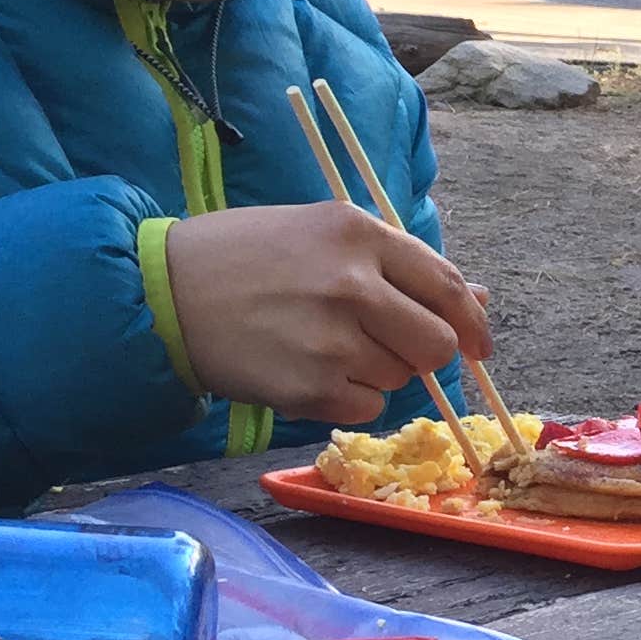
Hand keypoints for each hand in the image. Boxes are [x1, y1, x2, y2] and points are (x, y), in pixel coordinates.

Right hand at [162, 202, 488, 424]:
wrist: (160, 293)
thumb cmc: (242, 257)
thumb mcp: (320, 235)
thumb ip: (398, 266)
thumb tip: (476, 299)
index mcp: (358, 233)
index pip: (446, 285)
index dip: (472, 322)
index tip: (480, 344)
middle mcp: (352, 283)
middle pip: (435, 343)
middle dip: (424, 353)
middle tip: (388, 347)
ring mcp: (331, 338)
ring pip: (399, 378)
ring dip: (375, 371)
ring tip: (320, 344)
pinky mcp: (309, 386)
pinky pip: (366, 406)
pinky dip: (346, 397)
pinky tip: (305, 369)